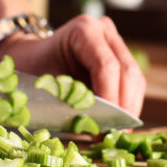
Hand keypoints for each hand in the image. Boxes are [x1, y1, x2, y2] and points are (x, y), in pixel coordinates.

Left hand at [0, 15, 145, 118]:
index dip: (110, 101)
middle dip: (123, 108)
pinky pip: (133, 83)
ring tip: (115, 132)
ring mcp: (115, 41)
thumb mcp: (45, 84)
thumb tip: (96, 128)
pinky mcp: (121, 55)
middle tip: (114, 136)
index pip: (107, 67)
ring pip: (136, 79)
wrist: (30, 57)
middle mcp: (104, 31)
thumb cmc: (32, 69)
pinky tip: (116, 122)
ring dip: (128, 109)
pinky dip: (126, 104)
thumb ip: (70, 102)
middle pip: (128, 72)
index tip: (103, 129)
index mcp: (83, 30)